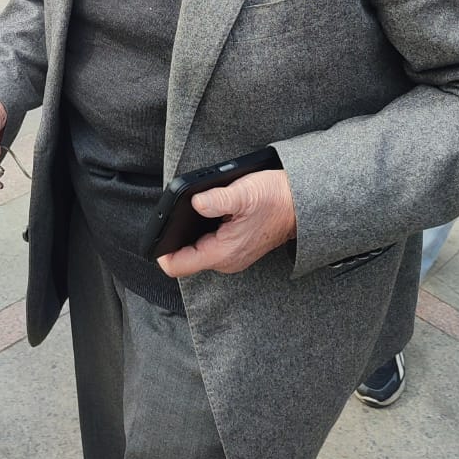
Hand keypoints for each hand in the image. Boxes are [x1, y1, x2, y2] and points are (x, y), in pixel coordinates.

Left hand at [156, 169, 296, 277]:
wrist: (301, 205)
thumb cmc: (276, 199)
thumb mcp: (244, 193)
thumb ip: (217, 199)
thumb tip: (194, 202)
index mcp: (222, 252)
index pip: (178, 265)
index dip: (161, 251)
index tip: (157, 233)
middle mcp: (225, 260)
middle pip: (185, 256)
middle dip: (177, 235)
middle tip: (179, 212)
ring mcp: (231, 255)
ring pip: (198, 248)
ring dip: (192, 231)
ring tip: (197, 210)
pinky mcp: (236, 248)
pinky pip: (210, 243)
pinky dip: (205, 230)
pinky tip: (211, 213)